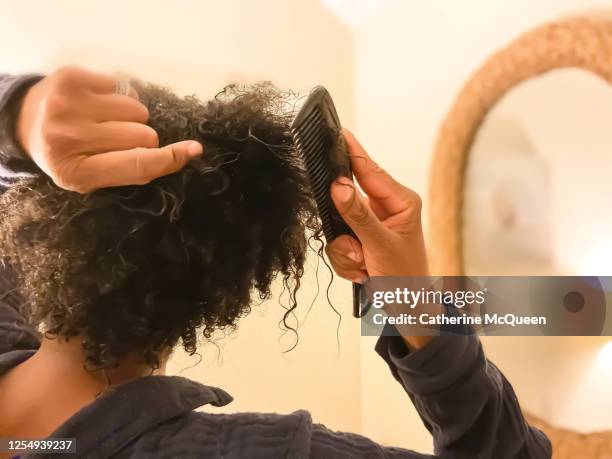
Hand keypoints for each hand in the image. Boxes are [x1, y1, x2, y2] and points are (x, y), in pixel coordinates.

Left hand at [16, 66, 202, 192]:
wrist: (24, 124)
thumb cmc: (68, 156)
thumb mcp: (95, 176)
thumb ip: (136, 169)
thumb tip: (189, 151)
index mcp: (78, 173)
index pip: (137, 165)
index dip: (169, 159)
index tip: (193, 151)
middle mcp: (69, 138)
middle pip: (143, 135)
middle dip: (139, 138)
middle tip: (115, 140)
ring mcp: (68, 105)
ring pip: (136, 109)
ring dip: (129, 117)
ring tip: (104, 121)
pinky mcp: (71, 78)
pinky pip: (121, 87)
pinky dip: (116, 96)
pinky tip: (95, 104)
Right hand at [327, 130, 427, 281]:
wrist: (408, 310)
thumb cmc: (406, 277)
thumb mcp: (381, 245)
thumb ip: (358, 215)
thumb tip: (339, 186)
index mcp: (400, 201)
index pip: (369, 170)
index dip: (351, 152)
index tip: (335, 132)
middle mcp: (385, 209)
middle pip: (346, 200)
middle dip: (345, 230)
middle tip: (356, 249)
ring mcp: (370, 225)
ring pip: (338, 225)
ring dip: (346, 250)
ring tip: (363, 265)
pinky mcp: (360, 240)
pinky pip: (338, 242)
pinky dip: (345, 261)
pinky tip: (361, 271)